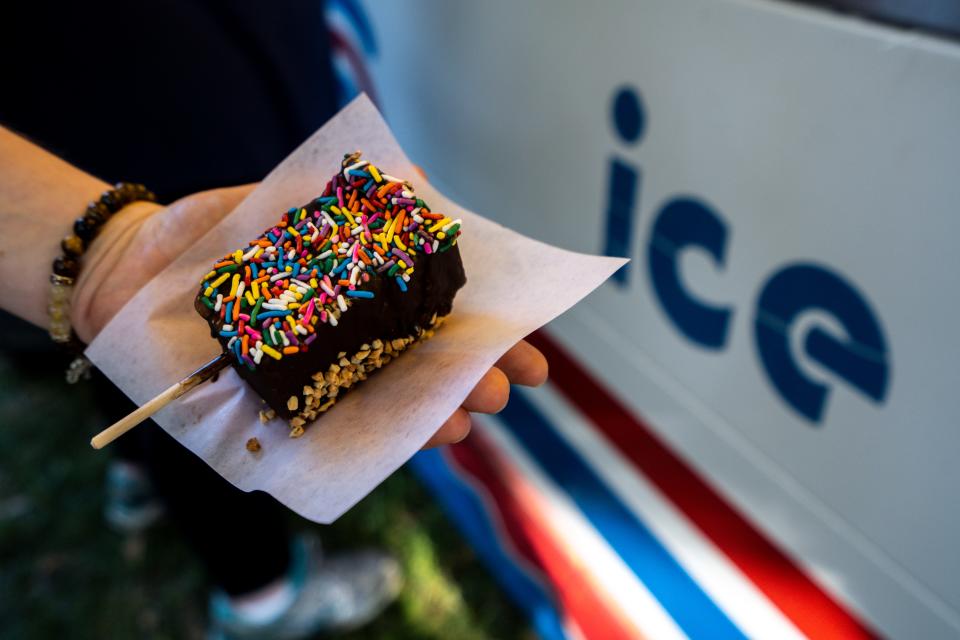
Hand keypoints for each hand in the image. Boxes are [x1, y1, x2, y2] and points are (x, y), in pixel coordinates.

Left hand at [71, 186, 547, 446]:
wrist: (137, 266)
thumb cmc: (215, 232)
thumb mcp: (284, 200)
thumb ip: (350, 197)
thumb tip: (421, 176)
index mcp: (364, 296)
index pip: (440, 316)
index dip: (488, 331)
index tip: (530, 341)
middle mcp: (353, 340)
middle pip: (429, 361)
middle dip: (476, 371)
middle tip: (511, 378)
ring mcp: (324, 375)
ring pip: (397, 398)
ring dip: (442, 407)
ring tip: (474, 410)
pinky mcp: (286, 405)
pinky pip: (345, 426)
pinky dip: (388, 432)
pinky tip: (428, 431)